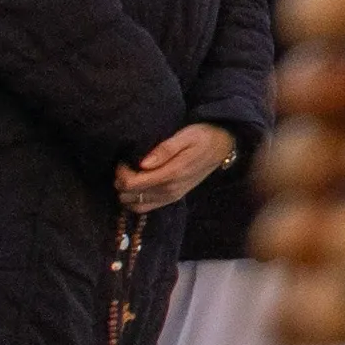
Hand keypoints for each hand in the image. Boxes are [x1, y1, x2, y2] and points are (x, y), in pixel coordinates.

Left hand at [117, 123, 238, 208]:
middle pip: (130, 196)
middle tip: (125, 166)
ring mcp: (171, 197)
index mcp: (171, 174)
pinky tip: (138, 185)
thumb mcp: (185, 136)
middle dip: (121, 183)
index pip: (132, 184)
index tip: (123, 160)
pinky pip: (146, 208)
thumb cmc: (203, 137)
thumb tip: (142, 163)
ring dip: (127, 193)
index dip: (121, 173)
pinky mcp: (173, 198)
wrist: (223, 146)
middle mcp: (170, 190)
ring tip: (131, 175)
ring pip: (136, 205)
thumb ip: (164, 150)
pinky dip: (136, 200)